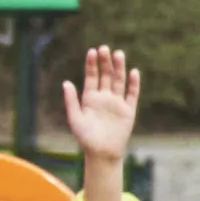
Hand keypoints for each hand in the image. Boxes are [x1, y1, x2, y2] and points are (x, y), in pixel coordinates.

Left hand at [69, 42, 140, 172]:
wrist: (101, 152)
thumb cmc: (85, 137)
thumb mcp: (75, 118)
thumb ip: (71, 100)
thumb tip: (65, 82)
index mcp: (89, 98)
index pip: (91, 77)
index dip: (91, 65)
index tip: (91, 51)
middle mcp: (104, 97)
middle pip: (105, 75)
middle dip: (105, 62)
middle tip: (104, 48)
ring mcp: (117, 102)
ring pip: (118, 81)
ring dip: (119, 68)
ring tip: (118, 54)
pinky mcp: (128, 109)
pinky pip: (132, 94)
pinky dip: (133, 83)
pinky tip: (134, 72)